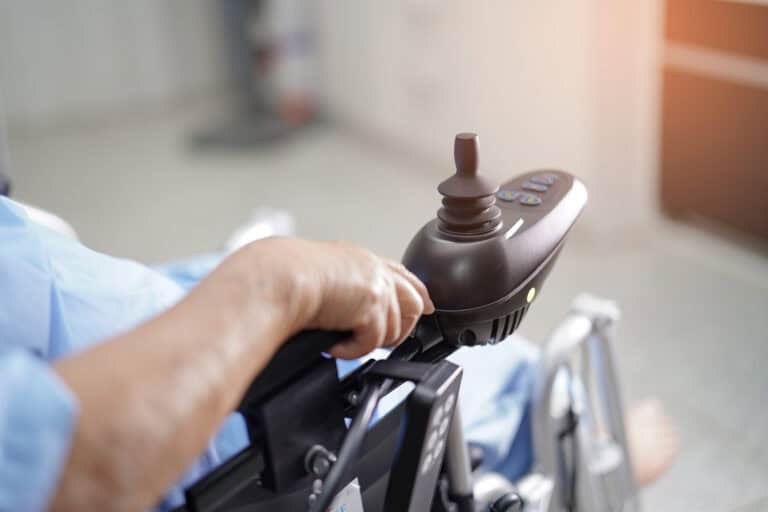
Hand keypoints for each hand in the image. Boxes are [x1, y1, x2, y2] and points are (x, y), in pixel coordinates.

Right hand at [238, 238, 434, 358]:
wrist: (278, 278)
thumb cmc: (284, 275)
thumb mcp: (321, 273)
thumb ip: (342, 286)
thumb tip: (344, 312)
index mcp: (361, 259)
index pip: (402, 274)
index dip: (417, 292)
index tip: (425, 306)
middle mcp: (373, 269)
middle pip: (414, 301)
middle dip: (401, 327)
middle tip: (378, 341)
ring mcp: (376, 286)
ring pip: (395, 328)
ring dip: (370, 342)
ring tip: (346, 342)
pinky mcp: (371, 307)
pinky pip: (373, 343)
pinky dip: (352, 350)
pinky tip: (334, 346)